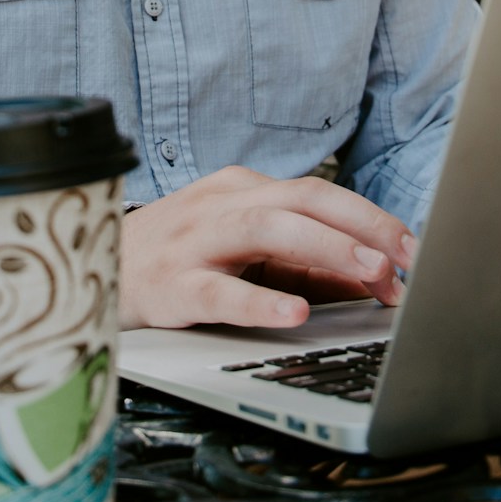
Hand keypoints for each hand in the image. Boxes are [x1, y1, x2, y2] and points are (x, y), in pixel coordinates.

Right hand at [119, 166, 417, 330]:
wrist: (86, 269)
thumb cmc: (175, 260)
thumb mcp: (243, 251)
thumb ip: (304, 263)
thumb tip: (374, 279)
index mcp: (244, 190)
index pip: (320, 194)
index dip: (372, 220)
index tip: (414, 253)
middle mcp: (221, 205)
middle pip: (303, 199)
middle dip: (363, 226)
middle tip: (406, 259)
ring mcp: (194, 242)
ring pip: (267, 230)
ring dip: (327, 249)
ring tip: (370, 273)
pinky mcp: (171, 285)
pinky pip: (220, 290)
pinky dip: (260, 300)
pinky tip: (293, 311)